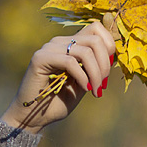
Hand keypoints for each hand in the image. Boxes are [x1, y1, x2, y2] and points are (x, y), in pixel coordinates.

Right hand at [1, 13, 116, 133]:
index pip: (96, 29)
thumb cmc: (59, 101)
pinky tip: (85, 88)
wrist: (33, 117)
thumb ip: (96, 67)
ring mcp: (49, 48)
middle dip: (105, 64)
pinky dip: (83, 77)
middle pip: (95, 39)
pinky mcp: (40, 58)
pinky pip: (70, 62)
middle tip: (102, 85)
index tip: (108, 71)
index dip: (110, 47)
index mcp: (70, 44)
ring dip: (96, 73)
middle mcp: (60, 42)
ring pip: (86, 51)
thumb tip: (113, 54)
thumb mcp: (85, 82)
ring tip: (95, 90)